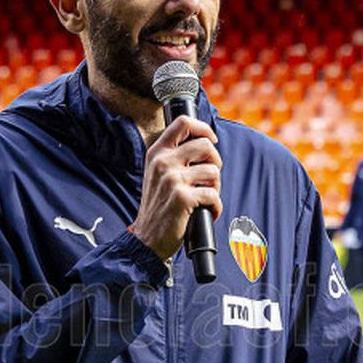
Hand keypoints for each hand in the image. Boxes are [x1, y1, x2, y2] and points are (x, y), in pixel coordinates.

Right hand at [131, 115, 220, 258]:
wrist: (147, 239)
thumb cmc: (159, 207)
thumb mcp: (158, 175)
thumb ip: (175, 157)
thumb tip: (207, 144)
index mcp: (157, 153)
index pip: (183, 123)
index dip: (203, 128)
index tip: (211, 141)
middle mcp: (163, 162)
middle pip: (206, 145)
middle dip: (216, 163)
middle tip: (210, 180)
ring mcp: (172, 179)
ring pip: (213, 171)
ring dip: (215, 188)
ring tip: (205, 199)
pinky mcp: (182, 198)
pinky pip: (213, 195)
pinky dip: (215, 207)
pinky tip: (207, 213)